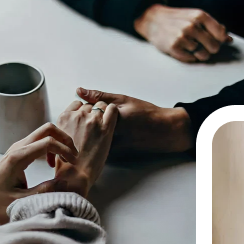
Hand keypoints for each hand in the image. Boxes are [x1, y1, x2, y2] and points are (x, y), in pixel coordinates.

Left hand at [0, 122, 77, 215]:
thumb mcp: (21, 200)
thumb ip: (44, 191)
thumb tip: (64, 183)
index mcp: (19, 158)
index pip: (47, 142)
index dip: (64, 150)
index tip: (73, 163)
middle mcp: (19, 147)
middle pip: (47, 129)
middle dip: (64, 139)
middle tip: (73, 156)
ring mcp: (18, 146)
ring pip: (44, 132)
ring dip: (59, 141)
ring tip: (66, 159)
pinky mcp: (19, 149)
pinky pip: (39, 139)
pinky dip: (51, 146)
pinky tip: (52, 162)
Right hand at [47, 98, 117, 195]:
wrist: (75, 173)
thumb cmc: (66, 162)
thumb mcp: (58, 140)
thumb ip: (64, 129)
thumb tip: (70, 127)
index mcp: (64, 118)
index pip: (77, 104)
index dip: (83, 111)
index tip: (86, 118)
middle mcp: (77, 116)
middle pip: (89, 105)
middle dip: (93, 113)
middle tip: (96, 126)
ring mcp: (91, 120)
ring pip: (100, 106)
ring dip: (103, 112)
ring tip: (104, 125)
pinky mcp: (105, 128)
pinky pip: (112, 110)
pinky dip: (113, 111)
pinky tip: (114, 118)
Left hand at [74, 88, 191, 154]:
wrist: (165, 130)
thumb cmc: (146, 113)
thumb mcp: (124, 99)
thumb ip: (100, 96)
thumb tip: (79, 91)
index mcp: (112, 117)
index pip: (87, 113)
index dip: (84, 110)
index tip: (85, 107)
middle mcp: (114, 133)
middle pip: (88, 128)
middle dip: (84, 123)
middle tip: (87, 119)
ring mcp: (117, 145)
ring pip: (93, 140)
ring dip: (89, 135)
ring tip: (91, 129)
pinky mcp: (119, 153)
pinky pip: (102, 148)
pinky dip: (97, 143)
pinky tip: (98, 139)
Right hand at [133, 3, 231, 62]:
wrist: (153, 19)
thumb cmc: (178, 19)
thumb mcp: (195, 16)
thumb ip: (213, 26)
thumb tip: (229, 39)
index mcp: (199, 15)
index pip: (221, 34)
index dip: (219, 40)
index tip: (213, 39)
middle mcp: (192, 25)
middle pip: (215, 48)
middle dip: (210, 48)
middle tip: (200, 44)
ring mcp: (183, 37)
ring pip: (204, 56)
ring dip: (199, 54)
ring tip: (190, 46)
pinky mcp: (174, 47)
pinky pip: (191, 60)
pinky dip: (189, 57)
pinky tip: (182, 48)